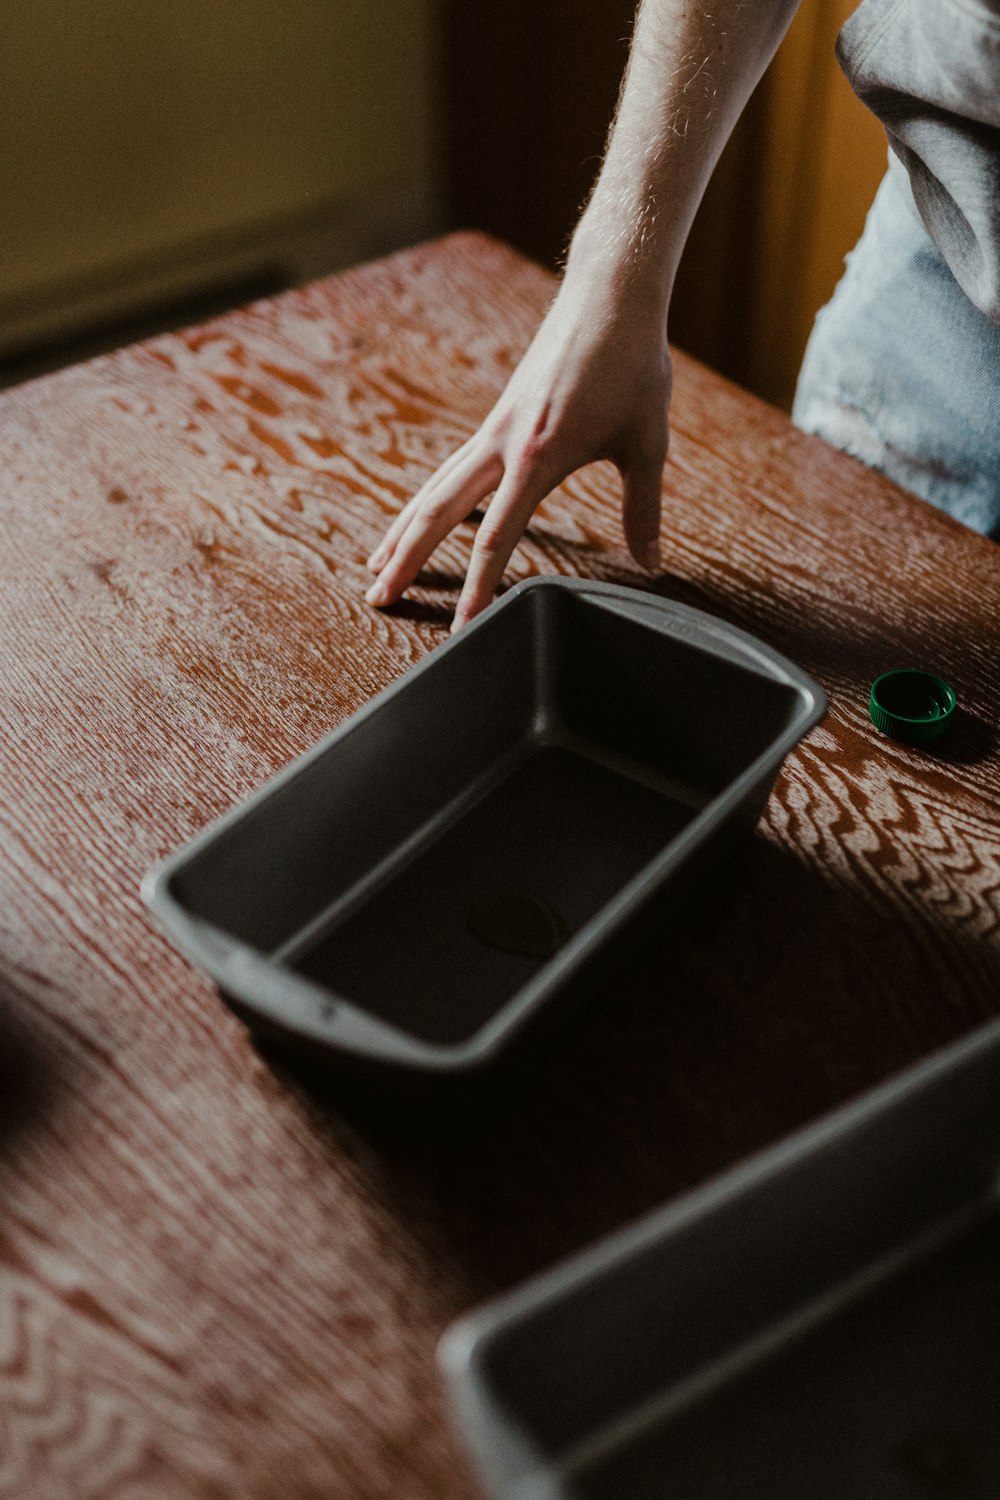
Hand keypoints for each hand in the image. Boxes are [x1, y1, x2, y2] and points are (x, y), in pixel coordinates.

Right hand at [365, 268, 671, 629]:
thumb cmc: (632, 364)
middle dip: (409, 559)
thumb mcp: (647, 442)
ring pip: (434, 489)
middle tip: (379, 599)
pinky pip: (451, 469)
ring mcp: (494, 429)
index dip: (478, 586)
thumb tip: (653, 564)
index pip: (498, 536)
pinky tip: (417, 521)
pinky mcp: (497, 420)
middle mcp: (503, 443)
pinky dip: (427, 501)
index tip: (463, 626)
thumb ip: (644, 508)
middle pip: (440, 512)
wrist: (609, 294)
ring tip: (376, 569)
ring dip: (403, 531)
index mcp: (538, 454)